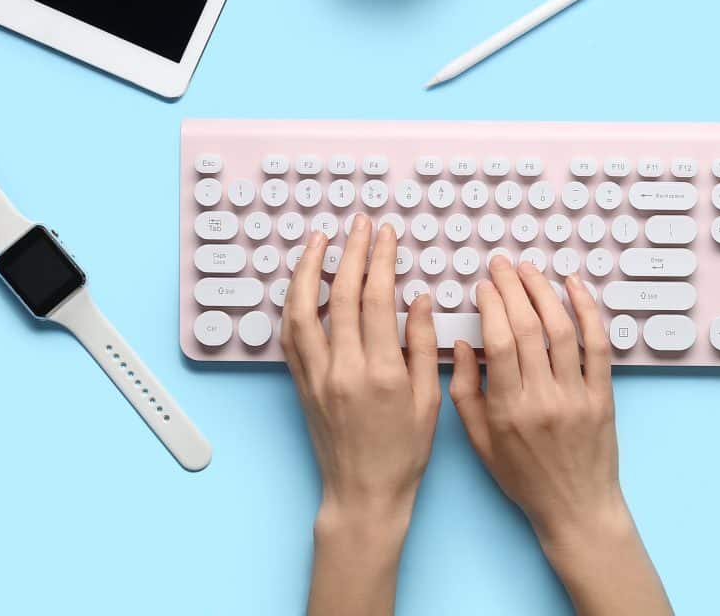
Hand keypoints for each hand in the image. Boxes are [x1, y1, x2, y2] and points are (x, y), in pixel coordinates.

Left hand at [282, 215, 438, 615]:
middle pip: (339, 295)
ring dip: (308, 269)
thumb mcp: (429, 400)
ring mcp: (316, 377)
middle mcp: (343, 370)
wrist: (363, 494)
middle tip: (359, 224)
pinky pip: (290, 336)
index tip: (386, 235)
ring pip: (301, 310)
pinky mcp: (300, 385)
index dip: (380, 260)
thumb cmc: (403, 453)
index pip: (376, 299)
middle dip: (350, 252)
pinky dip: (293, 303)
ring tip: (319, 241)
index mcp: (382, 373)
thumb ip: (423, 346)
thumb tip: (418, 300)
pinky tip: (302, 284)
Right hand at [450, 257, 671, 615]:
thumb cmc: (523, 477)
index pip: (499, 343)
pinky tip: (574, 287)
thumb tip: (461, 344)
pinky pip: (598, 346)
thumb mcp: (480, 442)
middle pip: (528, 329)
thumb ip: (465, 393)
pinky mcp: (603, 395)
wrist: (575, 508)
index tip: (484, 285)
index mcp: (508, 410)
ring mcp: (577, 395)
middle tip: (502, 264)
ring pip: (561, 330)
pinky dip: (588, 312)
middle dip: (512, 288)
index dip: (491, 306)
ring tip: (530, 269)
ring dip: (544, 292)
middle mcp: (543, 398)